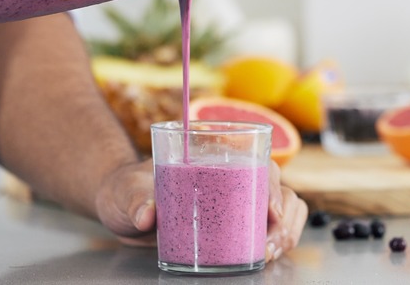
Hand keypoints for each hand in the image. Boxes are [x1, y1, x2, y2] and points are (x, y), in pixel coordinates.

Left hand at [95, 158, 308, 261]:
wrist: (124, 206)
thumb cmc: (128, 188)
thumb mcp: (128, 190)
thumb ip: (136, 198)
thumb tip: (146, 215)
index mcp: (212, 155)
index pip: (255, 160)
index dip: (271, 184)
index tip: (270, 211)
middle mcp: (232, 174)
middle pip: (277, 186)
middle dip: (284, 217)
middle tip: (269, 244)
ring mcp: (236, 199)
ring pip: (282, 207)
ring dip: (285, 231)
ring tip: (268, 253)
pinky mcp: (235, 222)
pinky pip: (270, 227)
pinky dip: (278, 240)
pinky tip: (265, 255)